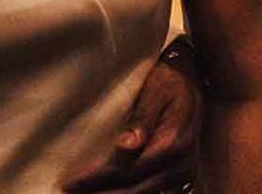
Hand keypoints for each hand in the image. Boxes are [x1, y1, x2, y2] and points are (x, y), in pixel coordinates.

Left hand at [62, 40, 201, 192]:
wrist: (192, 79)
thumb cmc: (167, 79)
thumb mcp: (154, 90)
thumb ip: (141, 118)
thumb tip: (125, 147)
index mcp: (171, 144)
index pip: (127, 169)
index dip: (97, 178)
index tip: (71, 182)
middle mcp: (179, 166)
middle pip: (134, 190)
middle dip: (100, 193)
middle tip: (69, 191)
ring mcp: (182, 174)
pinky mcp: (180, 176)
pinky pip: (152, 192)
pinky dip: (129, 193)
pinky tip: (108, 190)